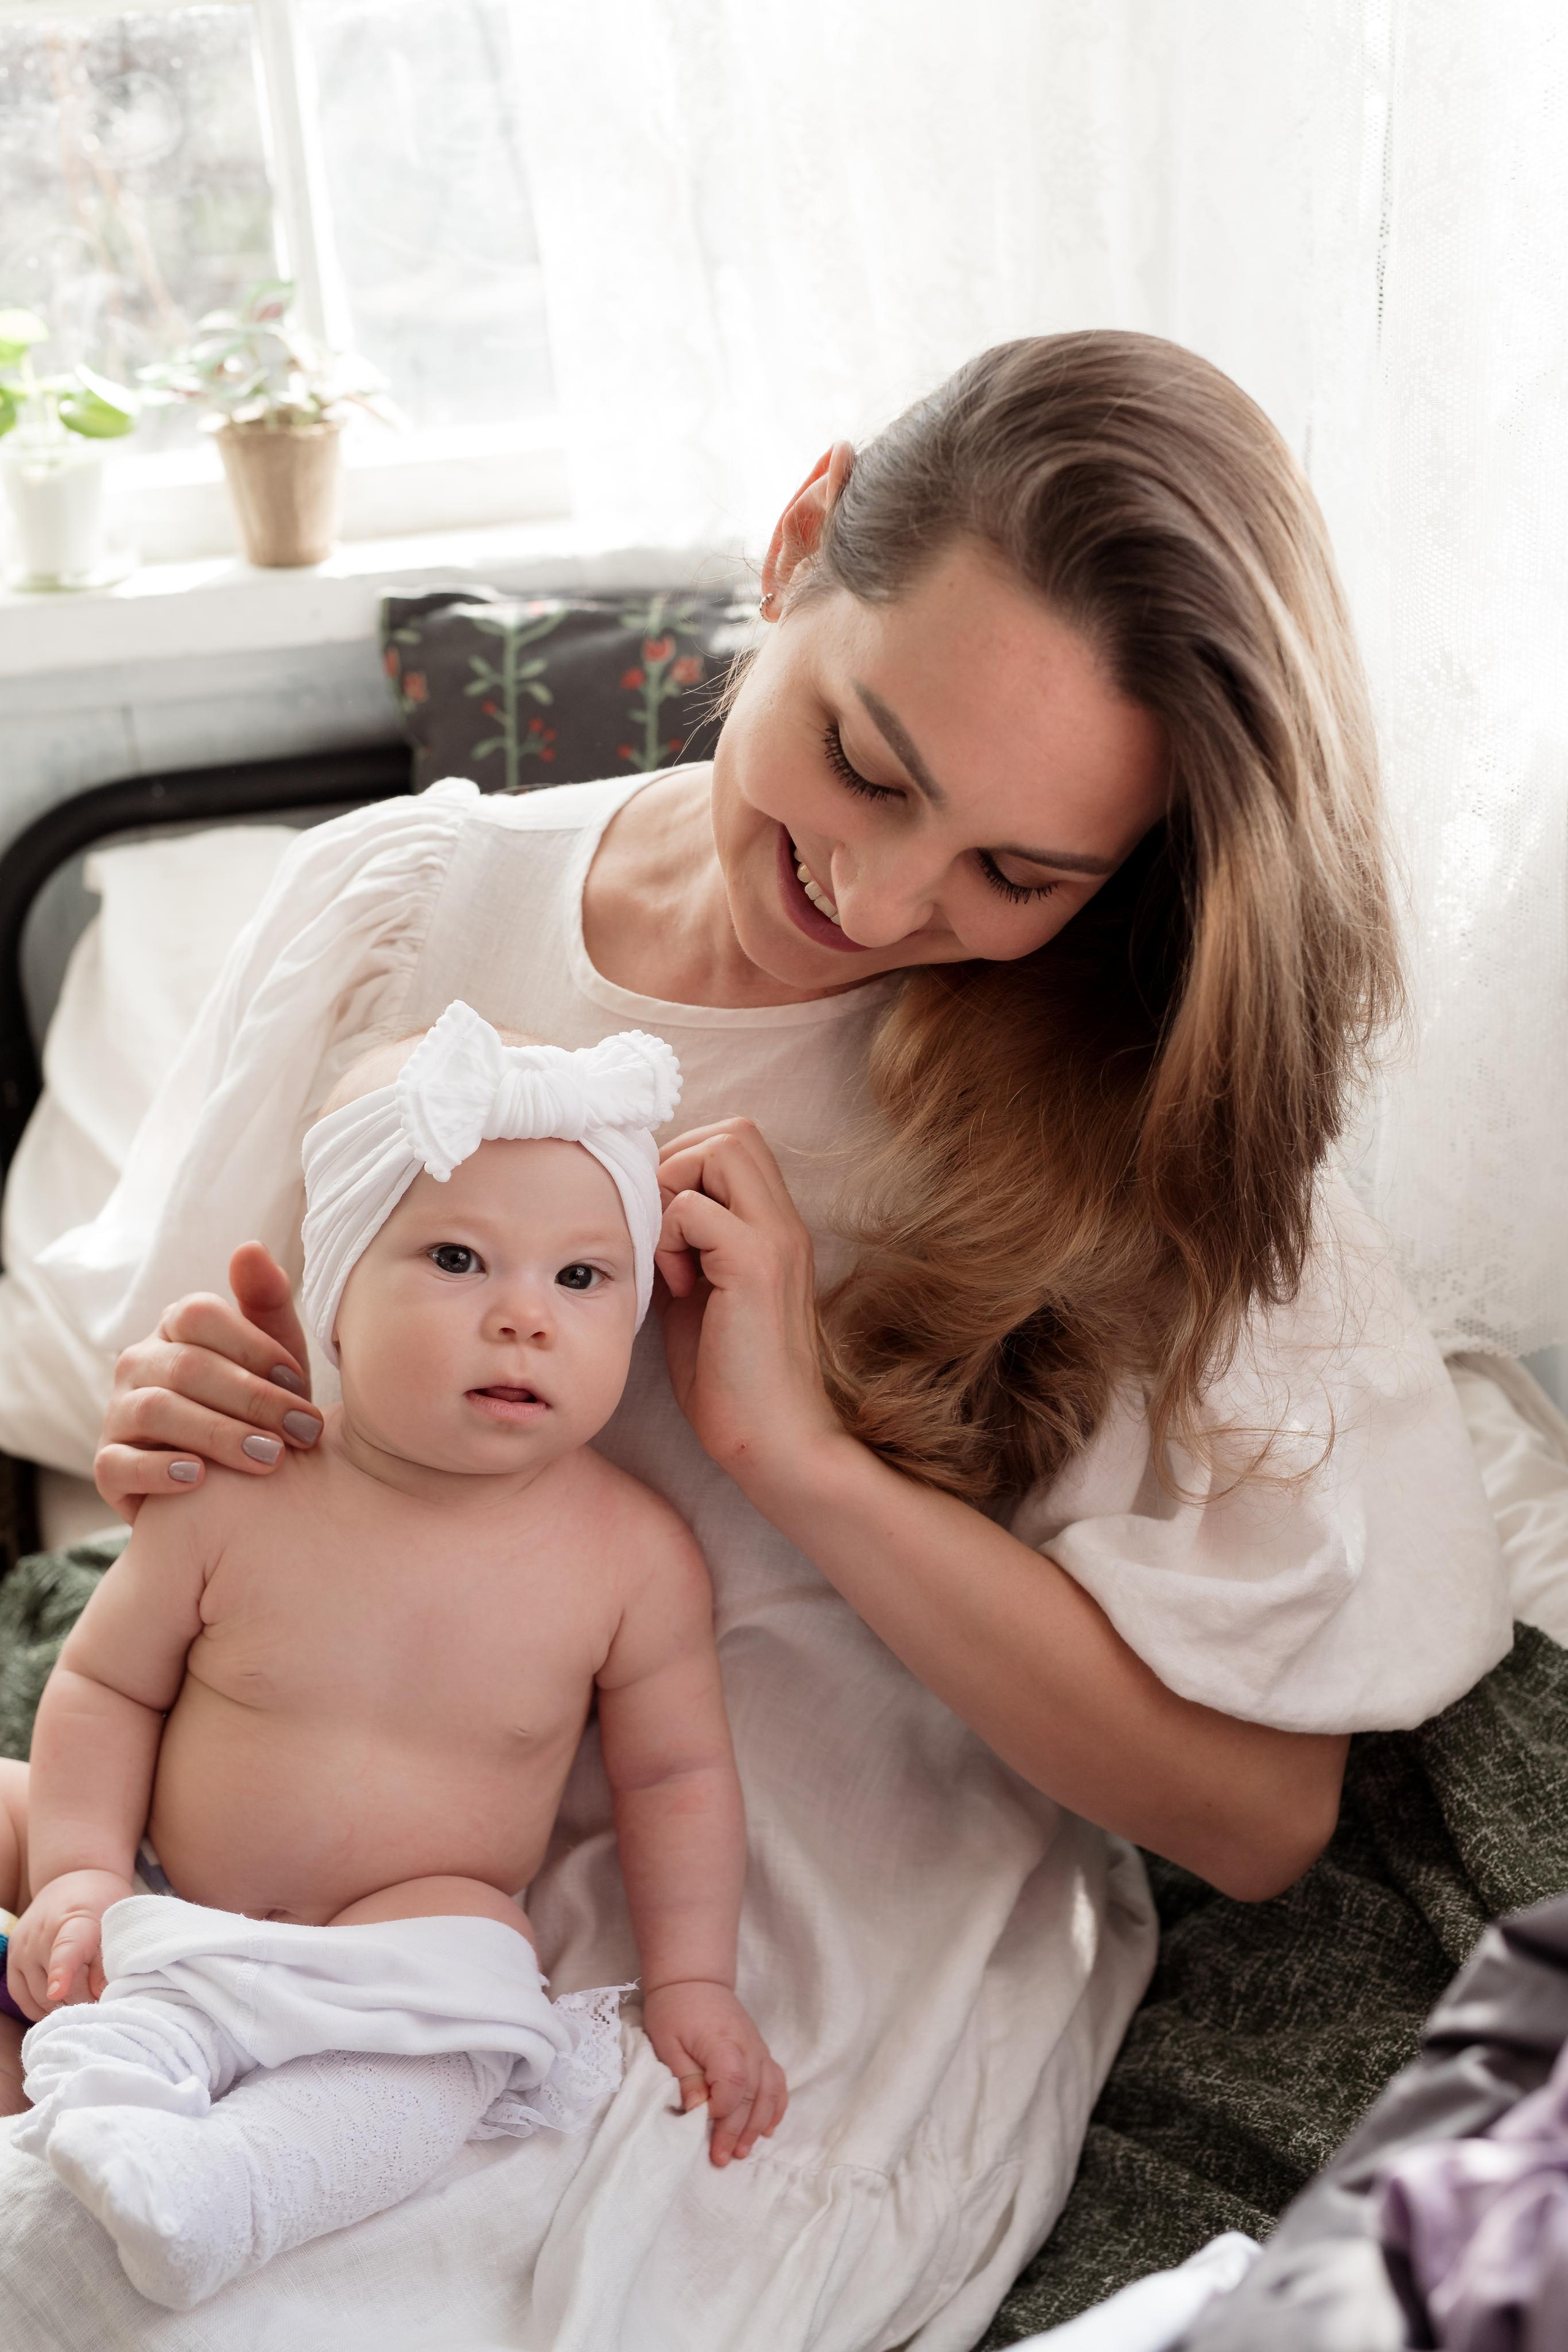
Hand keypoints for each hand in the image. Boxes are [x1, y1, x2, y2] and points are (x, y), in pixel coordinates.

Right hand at [7, 1868, 132, 2020]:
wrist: (74, 1881)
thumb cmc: (101, 1905)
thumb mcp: (114, 1924)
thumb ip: (107, 1961)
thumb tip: (99, 1995)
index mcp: (75, 1921)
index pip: (66, 1948)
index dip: (62, 1971)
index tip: (58, 1991)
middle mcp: (42, 1933)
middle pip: (54, 1984)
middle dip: (79, 2001)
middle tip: (99, 2004)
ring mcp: (23, 1946)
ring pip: (37, 1994)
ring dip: (60, 2007)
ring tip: (83, 2004)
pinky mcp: (12, 1956)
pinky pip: (20, 1994)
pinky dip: (37, 2007)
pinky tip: (57, 2008)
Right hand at [95, 1242, 322, 1519]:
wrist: (235, 1480)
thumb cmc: (257, 1407)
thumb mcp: (274, 1356)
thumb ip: (267, 1302)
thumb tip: (251, 1246)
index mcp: (177, 1327)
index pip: (200, 1315)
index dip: (254, 1347)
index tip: (301, 1383)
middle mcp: (138, 1361)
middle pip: (186, 1366)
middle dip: (253, 1399)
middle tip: (302, 1432)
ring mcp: (117, 1411)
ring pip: (155, 1411)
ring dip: (218, 1434)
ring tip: (269, 1459)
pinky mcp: (107, 1465)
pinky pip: (119, 1463)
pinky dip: (159, 1471)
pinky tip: (199, 1479)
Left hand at [643, 1979, 786, 2165]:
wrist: (694, 1978)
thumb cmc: (675, 2009)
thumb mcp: (667, 2043)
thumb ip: (685, 2077)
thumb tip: (697, 2111)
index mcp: (723, 2044)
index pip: (733, 2084)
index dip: (721, 2110)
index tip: (702, 2123)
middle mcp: (748, 2048)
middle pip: (752, 2095)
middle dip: (737, 2131)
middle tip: (722, 2158)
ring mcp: (759, 2050)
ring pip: (769, 2093)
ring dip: (757, 2125)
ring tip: (743, 2151)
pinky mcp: (761, 2051)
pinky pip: (777, 2082)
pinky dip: (775, 2107)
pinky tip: (767, 2128)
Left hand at [654, 1121, 842, 1493]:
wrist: (776, 1441)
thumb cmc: (731, 1380)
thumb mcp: (700, 1295)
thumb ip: (684, 1246)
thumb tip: (643, 1211)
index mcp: (774, 1227)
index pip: (735, 1142)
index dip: (687, 1167)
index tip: (667, 1230)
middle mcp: (784, 1222)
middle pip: (733, 1132)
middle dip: (681, 1167)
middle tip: (666, 1234)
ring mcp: (775, 1239)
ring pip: (721, 1149)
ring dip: (677, 1192)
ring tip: (673, 1255)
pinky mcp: (755, 1267)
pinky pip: (694, 1209)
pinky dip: (670, 1236)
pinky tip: (678, 1285)